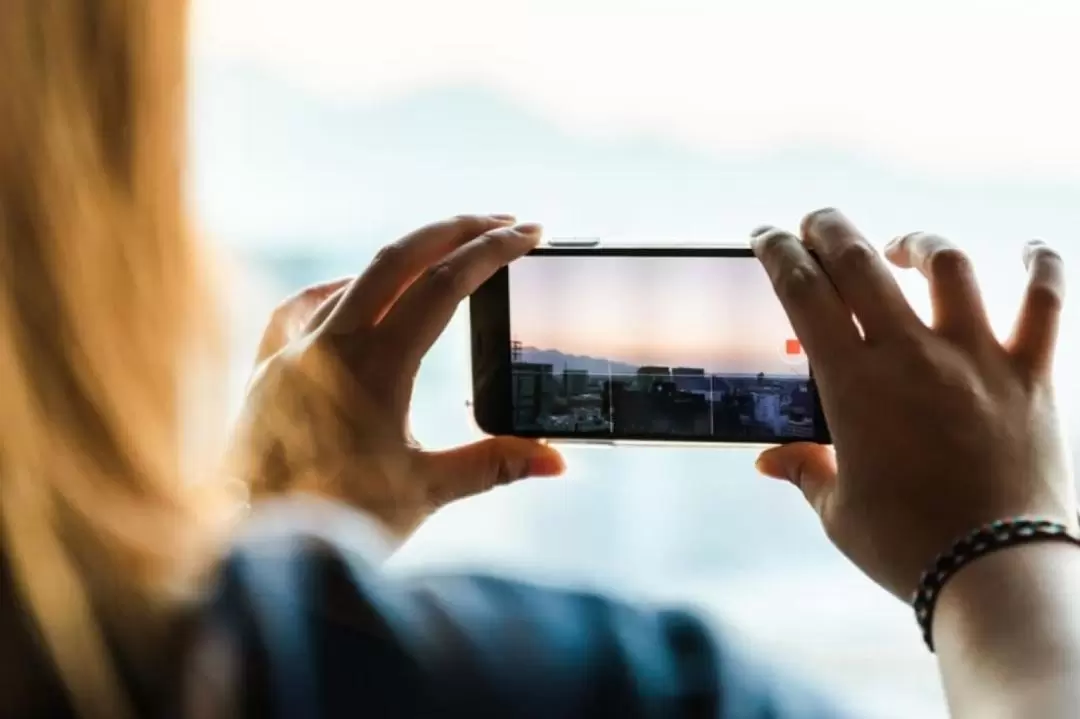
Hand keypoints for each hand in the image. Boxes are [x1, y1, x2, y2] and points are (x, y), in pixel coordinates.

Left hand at [229, 215, 564, 537]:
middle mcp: (331, 344)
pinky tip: (355, 293)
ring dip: (407, 256)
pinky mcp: (266, 367)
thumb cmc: (338, 522)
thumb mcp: (426, 492)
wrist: (253, 547)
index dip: (492, 252)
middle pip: (401, 257)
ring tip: (446, 255)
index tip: (528, 233)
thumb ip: (494, 466)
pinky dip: (341, 289)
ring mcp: (292, 350)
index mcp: (376, 365)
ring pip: (355, 276)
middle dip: (456, 230)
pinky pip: (304, 306)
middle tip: (501, 222)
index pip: (445, 285)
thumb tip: (556, 461)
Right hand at [750, 209, 1075, 599]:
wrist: (996, 573)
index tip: (766, 236)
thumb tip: (769, 461)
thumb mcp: (838, 509)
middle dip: (829, 228)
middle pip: (861, 261)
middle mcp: (911, 356)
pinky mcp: (1029, 376)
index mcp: (853, 385)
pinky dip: (1041, 267)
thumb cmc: (906, 546)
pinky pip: (1044, 303)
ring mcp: (975, 359)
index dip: (778, 253)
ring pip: (948, 265)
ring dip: (917, 243)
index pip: (803, 292)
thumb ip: (804, 471)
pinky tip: (1030, 249)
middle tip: (816, 224)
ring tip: (903, 248)